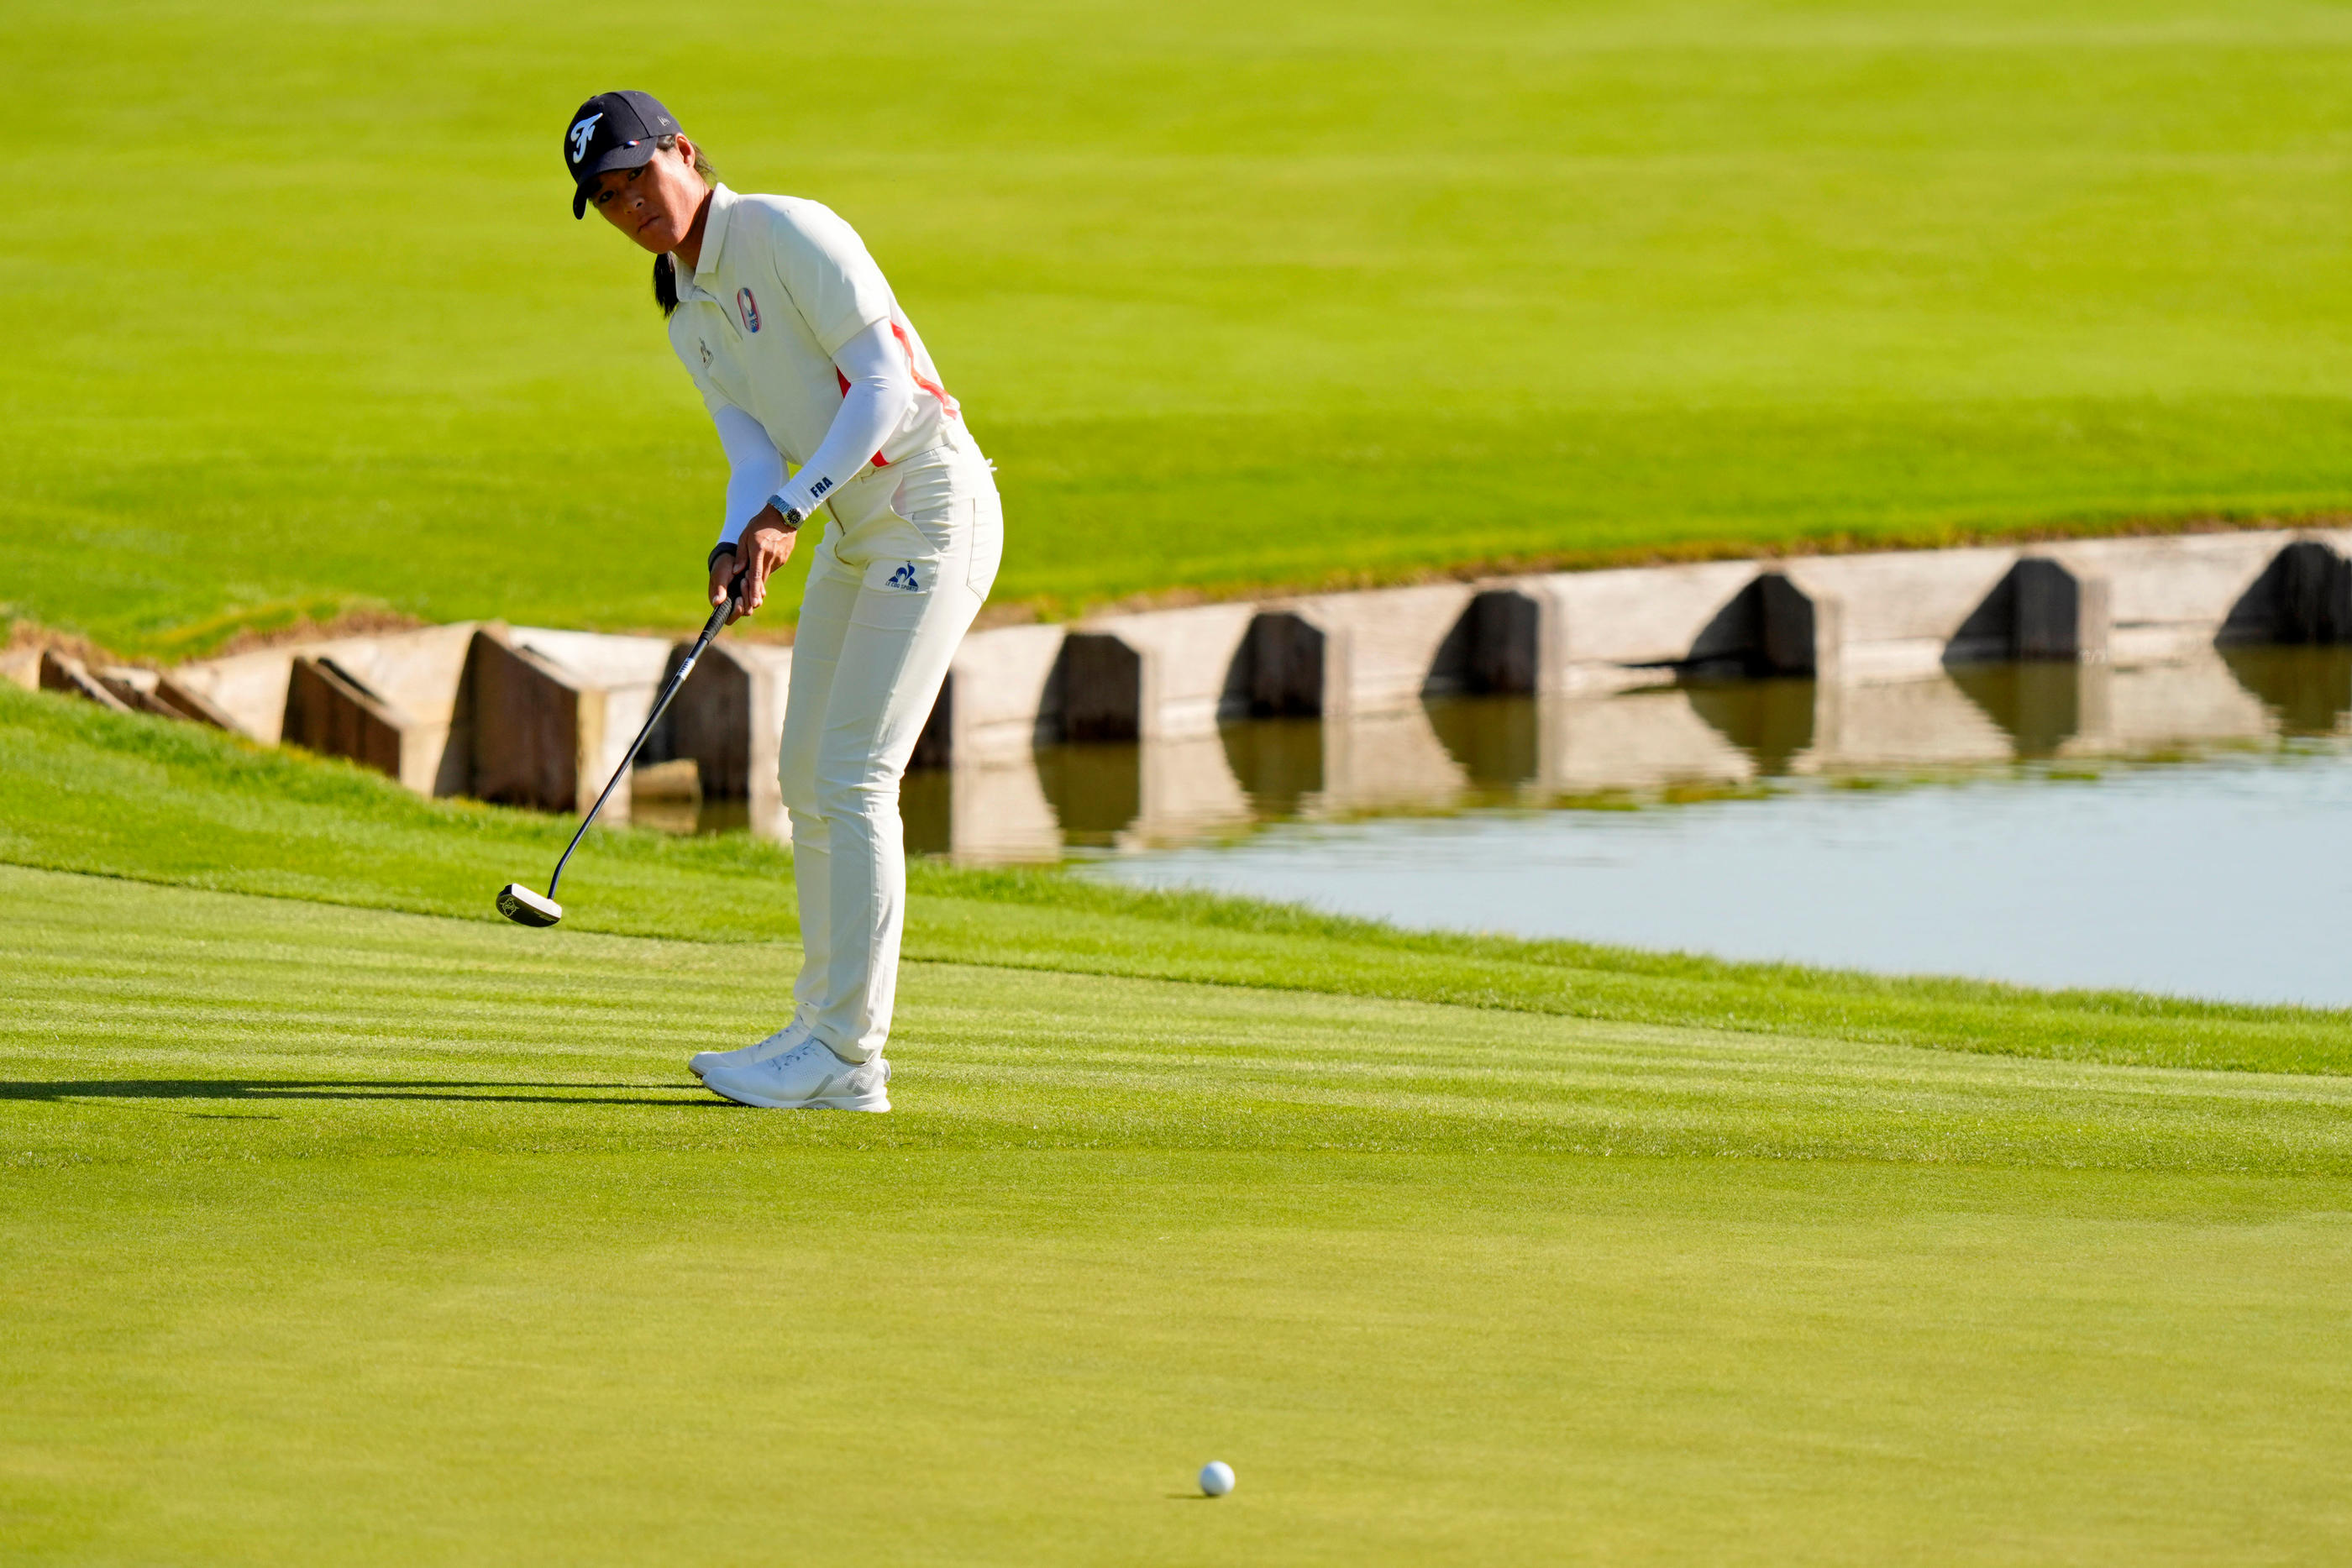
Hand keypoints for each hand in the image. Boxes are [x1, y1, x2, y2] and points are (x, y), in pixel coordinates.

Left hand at [711, 505, 798, 622]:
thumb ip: (741, 555)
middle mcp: (771, 556)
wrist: (783, 515)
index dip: (754, 590)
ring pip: (767, 573)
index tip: (754, 604)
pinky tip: (766, 555)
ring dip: (760, 574)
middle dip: (756, 589)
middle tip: (750, 596)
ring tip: (757, 560)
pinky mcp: (784, 558)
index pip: (756, 575)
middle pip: (762, 579)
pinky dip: (767, 566)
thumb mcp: (745, 536)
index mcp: (759, 550)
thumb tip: (737, 573)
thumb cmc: (760, 524)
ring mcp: (780, 558)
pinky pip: (773, 567)